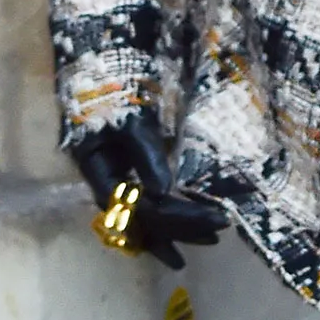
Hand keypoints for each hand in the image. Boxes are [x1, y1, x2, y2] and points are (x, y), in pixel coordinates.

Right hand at [74, 108, 227, 269]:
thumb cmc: (114, 98)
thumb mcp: (130, 123)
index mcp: (102, 175)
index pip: (143, 206)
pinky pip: (144, 214)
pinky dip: (164, 228)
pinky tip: (182, 239)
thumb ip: (145, 154)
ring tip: (210, 239)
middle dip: (183, 227)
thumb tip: (165, 191)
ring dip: (176, 233)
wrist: (99, 79)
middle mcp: (107, 191)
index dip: (176, 216)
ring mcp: (115, 191)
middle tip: (220, 230)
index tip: (210, 217)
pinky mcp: (125, 186)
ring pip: (145, 223)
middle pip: (147, 220)